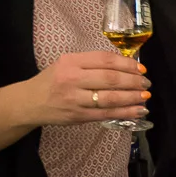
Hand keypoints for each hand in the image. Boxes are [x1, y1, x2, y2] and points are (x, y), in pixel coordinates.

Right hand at [21, 51, 150, 125]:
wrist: (29, 103)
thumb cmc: (53, 80)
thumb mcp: (67, 63)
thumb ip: (92, 63)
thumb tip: (125, 65)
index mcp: (71, 62)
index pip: (105, 60)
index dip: (126, 64)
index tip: (141, 68)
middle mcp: (73, 79)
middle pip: (110, 79)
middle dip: (133, 81)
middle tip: (146, 83)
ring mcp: (75, 99)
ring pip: (110, 98)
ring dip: (132, 97)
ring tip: (145, 96)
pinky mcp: (78, 116)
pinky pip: (106, 114)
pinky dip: (125, 112)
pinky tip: (138, 110)